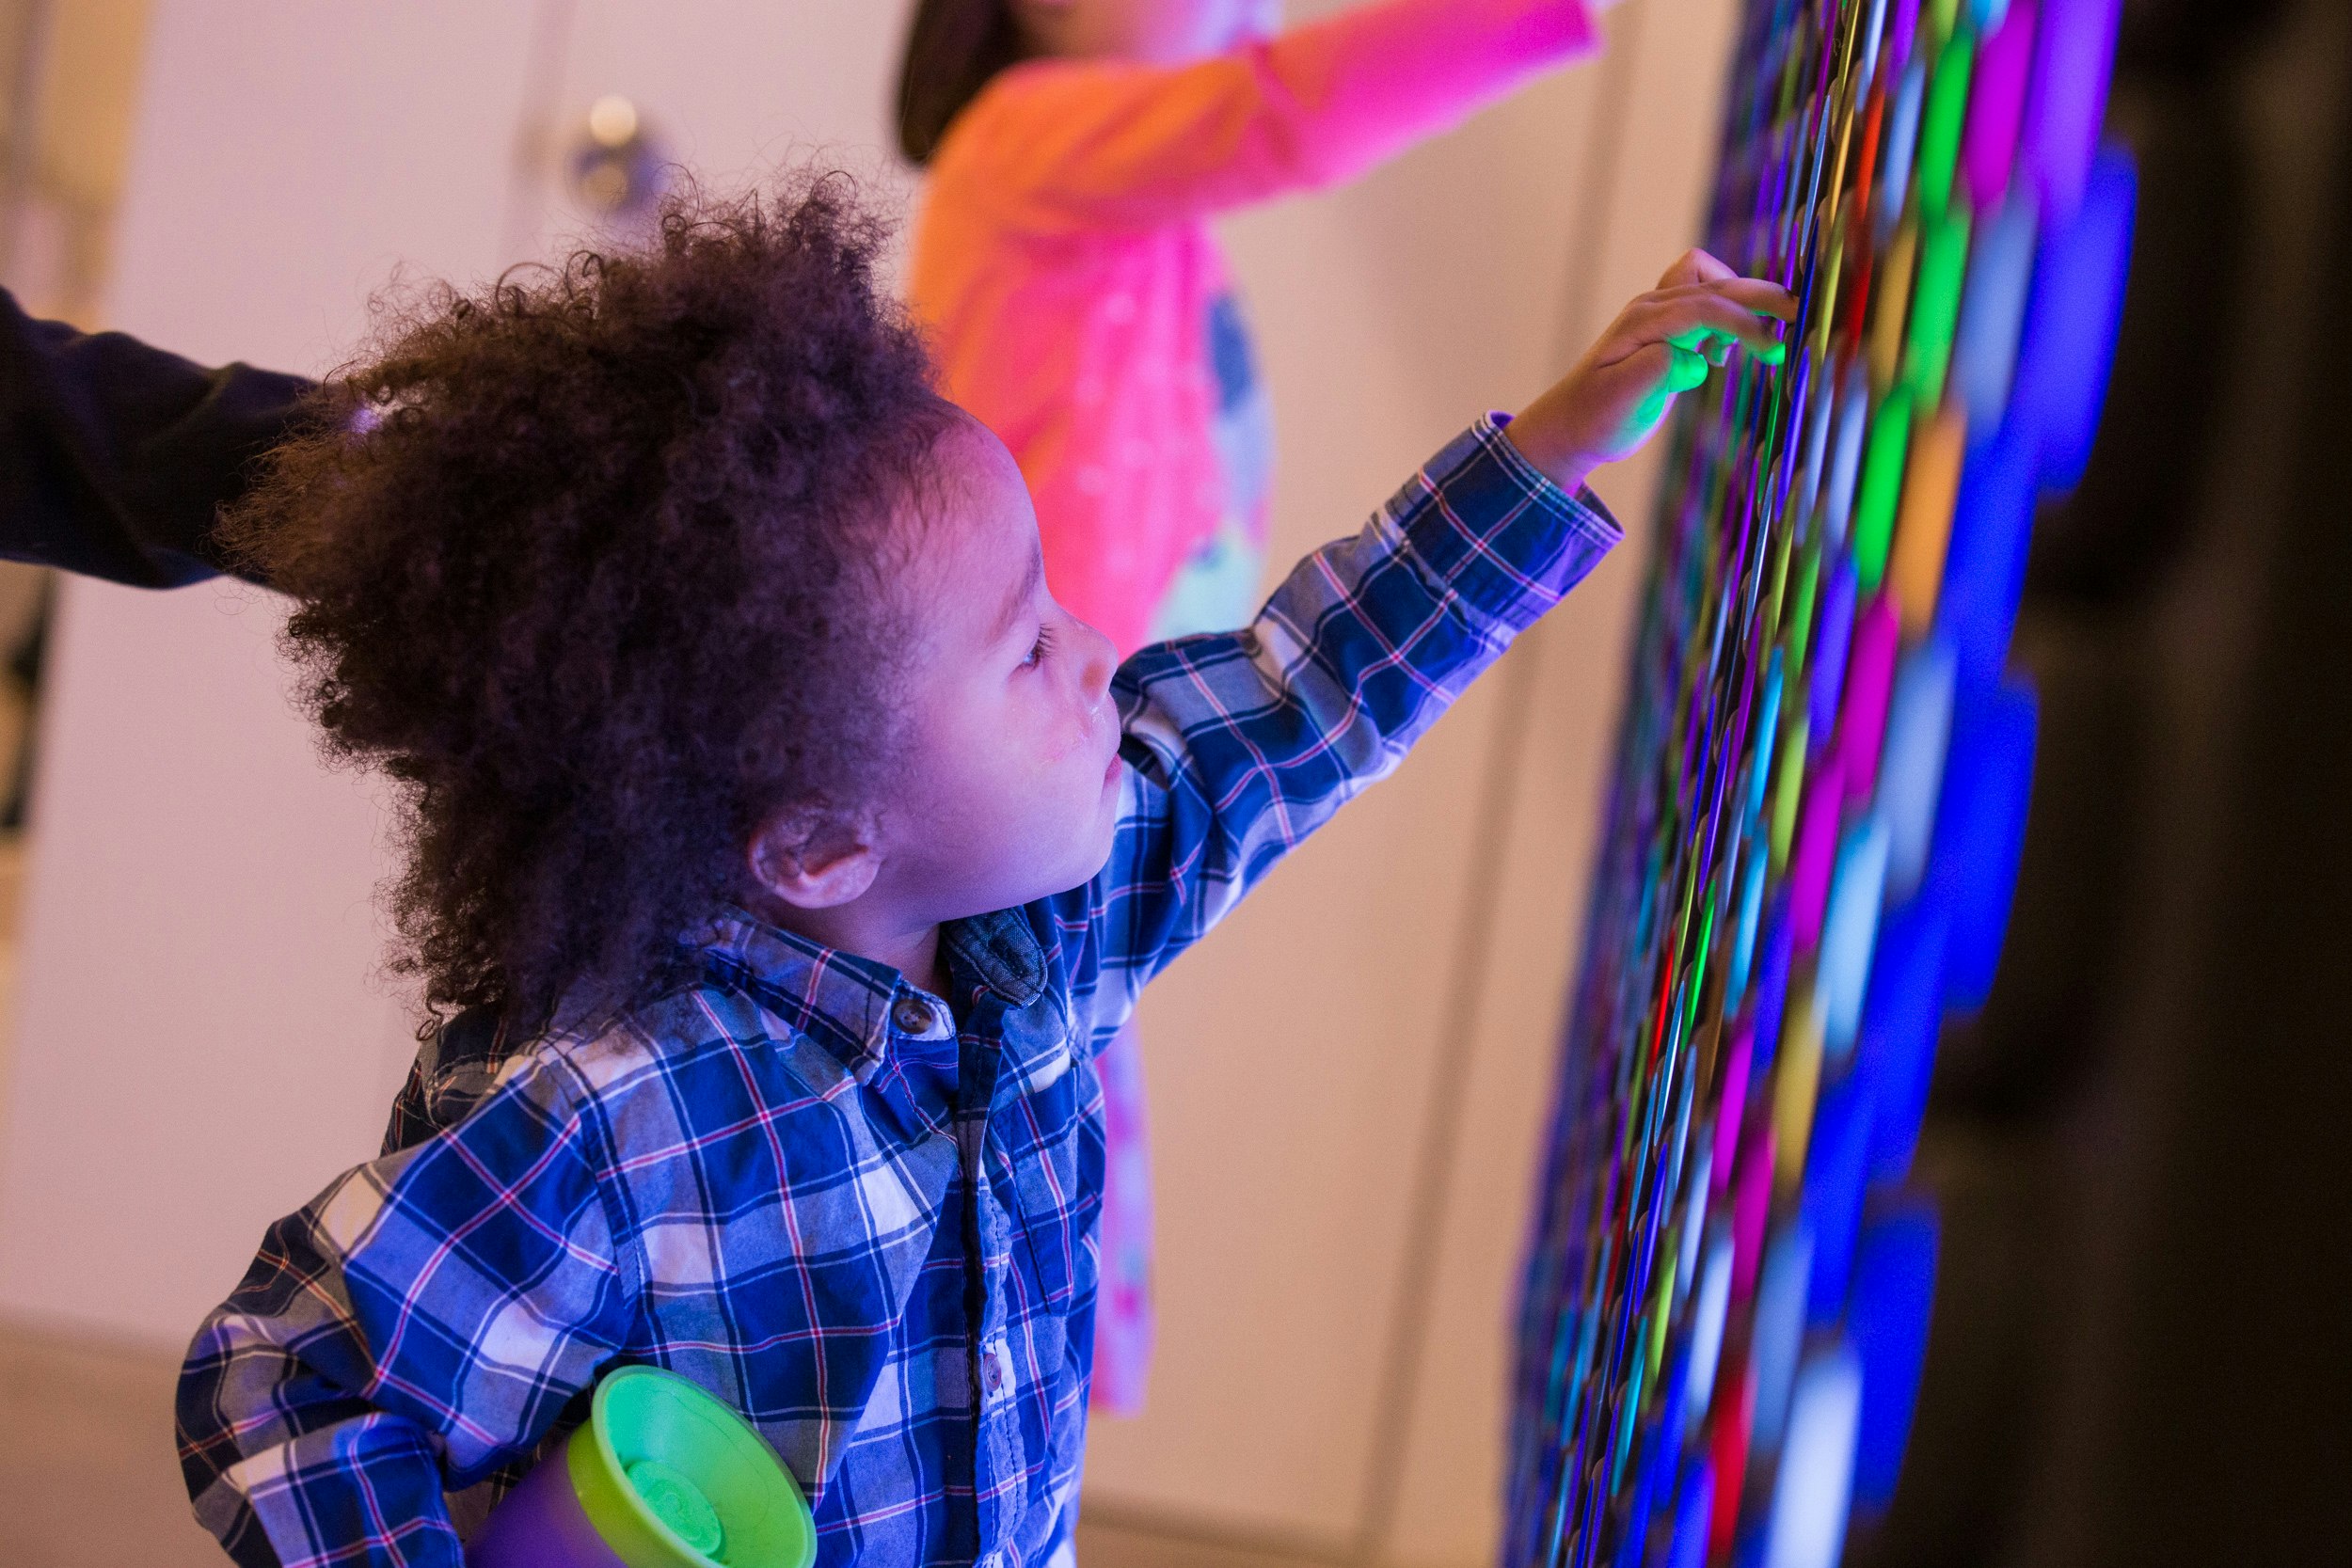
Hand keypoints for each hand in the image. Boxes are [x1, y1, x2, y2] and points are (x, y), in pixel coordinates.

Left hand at [1504, 250, 1794, 493]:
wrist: (1569, 428)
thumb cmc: (1595, 419)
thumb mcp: (1623, 401)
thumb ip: (1658, 371)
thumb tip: (1695, 358)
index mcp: (1643, 323)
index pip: (1706, 306)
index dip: (1745, 323)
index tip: (1774, 349)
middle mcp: (1651, 310)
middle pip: (1715, 282)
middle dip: (1759, 296)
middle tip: (1798, 315)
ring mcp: (1657, 317)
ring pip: (1711, 284)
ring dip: (1741, 303)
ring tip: (1756, 344)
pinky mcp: (1665, 330)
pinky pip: (1704, 302)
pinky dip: (1724, 317)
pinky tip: (1721, 356)